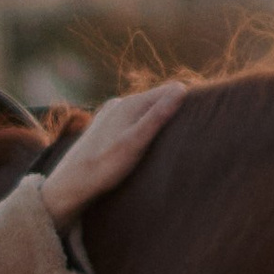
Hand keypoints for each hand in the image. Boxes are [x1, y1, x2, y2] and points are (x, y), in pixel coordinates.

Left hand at [39, 81, 188, 226]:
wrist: (71, 184)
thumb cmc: (104, 167)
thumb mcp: (136, 142)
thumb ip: (157, 116)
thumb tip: (181, 89)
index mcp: (129, 103)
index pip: (169, 90)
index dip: (186, 100)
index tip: (203, 114)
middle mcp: (119, 103)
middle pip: (156, 98)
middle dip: (173, 108)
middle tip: (194, 125)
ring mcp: (110, 113)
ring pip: (144, 109)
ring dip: (158, 117)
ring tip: (174, 132)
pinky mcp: (105, 125)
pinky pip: (132, 119)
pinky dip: (144, 125)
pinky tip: (146, 138)